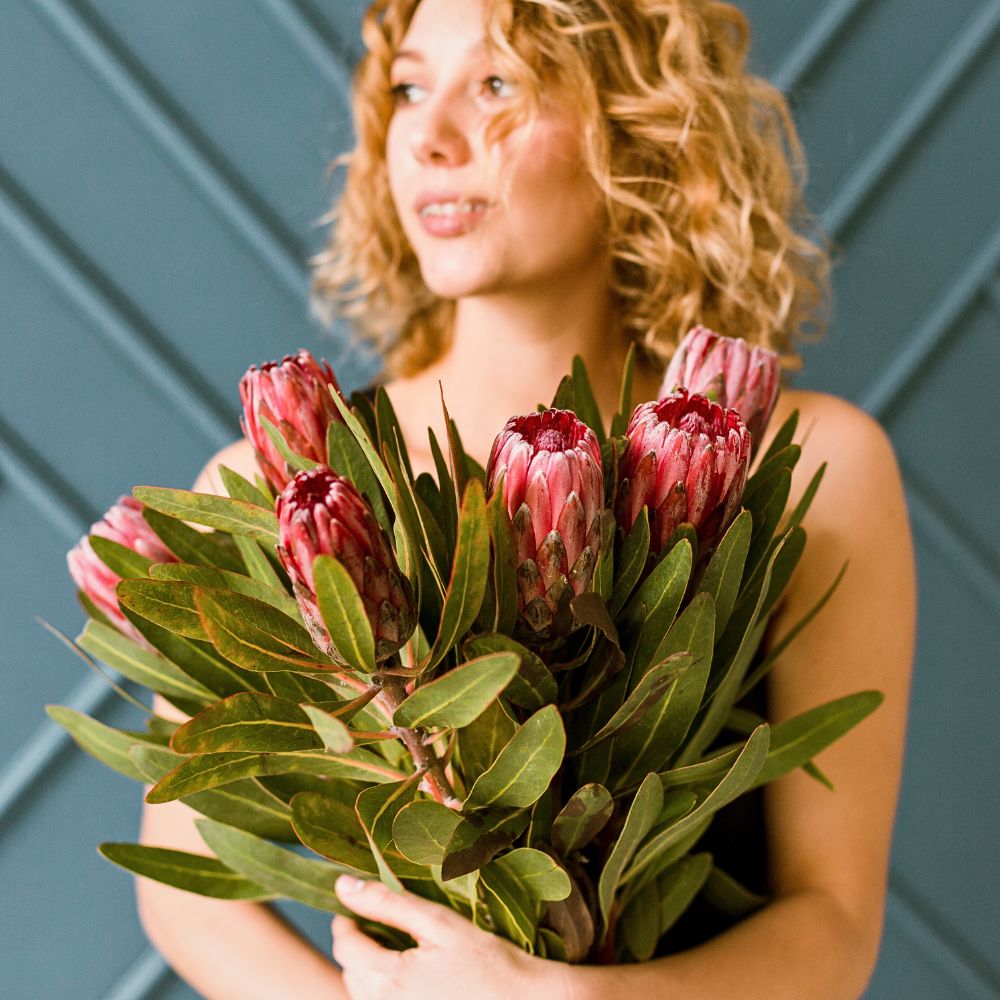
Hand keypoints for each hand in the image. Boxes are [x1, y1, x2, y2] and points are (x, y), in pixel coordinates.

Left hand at [332, 875, 568, 999]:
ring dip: (369, 968)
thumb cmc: (486, 961)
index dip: (348, 919)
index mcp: (387, 980)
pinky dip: (385, 989)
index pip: (344, 944)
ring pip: (362, 992)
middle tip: (380, 921)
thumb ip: (388, 903)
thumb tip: (343, 886)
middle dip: (358, 943)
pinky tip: (411, 976)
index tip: (358, 904)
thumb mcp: (438, 923)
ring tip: (396, 947)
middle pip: (349, 970)